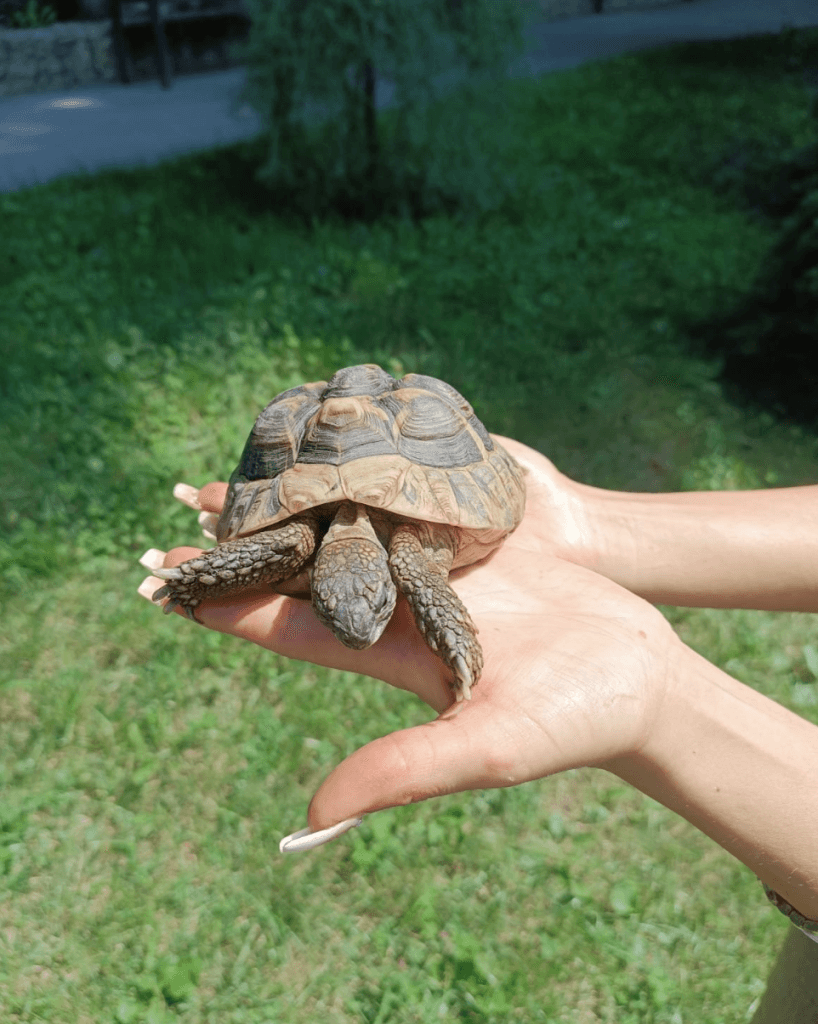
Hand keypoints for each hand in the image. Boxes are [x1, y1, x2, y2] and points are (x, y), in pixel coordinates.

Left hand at [139, 439, 681, 835]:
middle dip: (248, 538)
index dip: (223, 602)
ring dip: (306, 495)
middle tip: (183, 497)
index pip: (284, 626)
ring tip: (251, 458)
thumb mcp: (487, 746)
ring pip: (353, 524)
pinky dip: (375, 472)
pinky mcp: (474, 541)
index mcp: (385, 655)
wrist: (641, 677)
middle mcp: (398, 610)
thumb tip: (311, 818)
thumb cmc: (572, 721)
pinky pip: (411, 498)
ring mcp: (436, 571)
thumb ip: (404, 770)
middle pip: (305, 568)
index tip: (162, 575)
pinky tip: (346, 441)